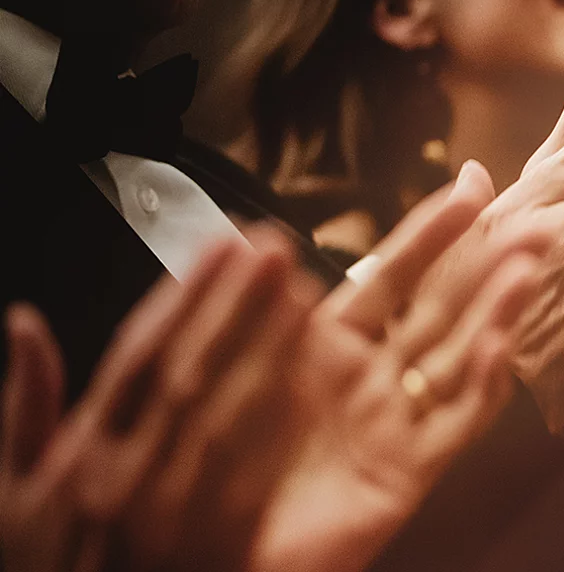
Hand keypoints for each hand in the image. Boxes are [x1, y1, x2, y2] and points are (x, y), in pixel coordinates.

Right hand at [2, 237, 317, 571]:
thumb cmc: (51, 558)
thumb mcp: (14, 489)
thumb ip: (27, 403)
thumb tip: (23, 322)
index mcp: (83, 450)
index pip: (136, 357)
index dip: (181, 297)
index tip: (220, 244)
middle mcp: (124, 473)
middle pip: (187, 373)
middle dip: (233, 306)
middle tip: (274, 247)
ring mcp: (170, 508)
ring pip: (224, 413)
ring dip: (266, 349)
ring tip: (302, 292)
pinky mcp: (217, 541)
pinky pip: (253, 470)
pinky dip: (279, 420)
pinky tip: (312, 377)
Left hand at [252, 162, 547, 571]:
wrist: (213, 554)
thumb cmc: (211, 468)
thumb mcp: (224, 370)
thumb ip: (253, 314)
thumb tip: (261, 239)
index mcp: (327, 346)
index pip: (393, 271)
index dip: (433, 227)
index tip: (472, 180)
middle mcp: (372, 378)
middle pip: (444, 307)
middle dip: (490, 261)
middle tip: (537, 221)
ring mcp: (397, 423)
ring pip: (462, 355)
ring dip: (499, 311)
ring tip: (529, 268)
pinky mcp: (409, 472)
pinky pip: (455, 424)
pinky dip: (483, 386)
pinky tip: (502, 348)